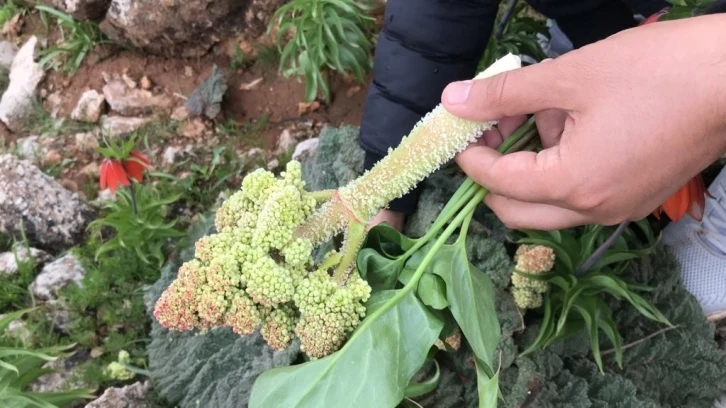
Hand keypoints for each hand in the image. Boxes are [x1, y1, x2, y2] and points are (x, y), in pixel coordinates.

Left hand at [441, 14, 725, 229]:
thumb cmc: (657, 72)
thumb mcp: (568, 76)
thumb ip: (504, 93)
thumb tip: (454, 100)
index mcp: (573, 184)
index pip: (496, 183)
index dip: (470, 154)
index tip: (463, 127)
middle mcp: (593, 211)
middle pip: (516, 209)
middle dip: (494, 171)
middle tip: (494, 127)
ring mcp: (618, 210)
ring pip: (549, 204)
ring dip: (531, 167)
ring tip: (544, 112)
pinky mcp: (636, 198)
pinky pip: (581, 194)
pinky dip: (563, 168)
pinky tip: (575, 123)